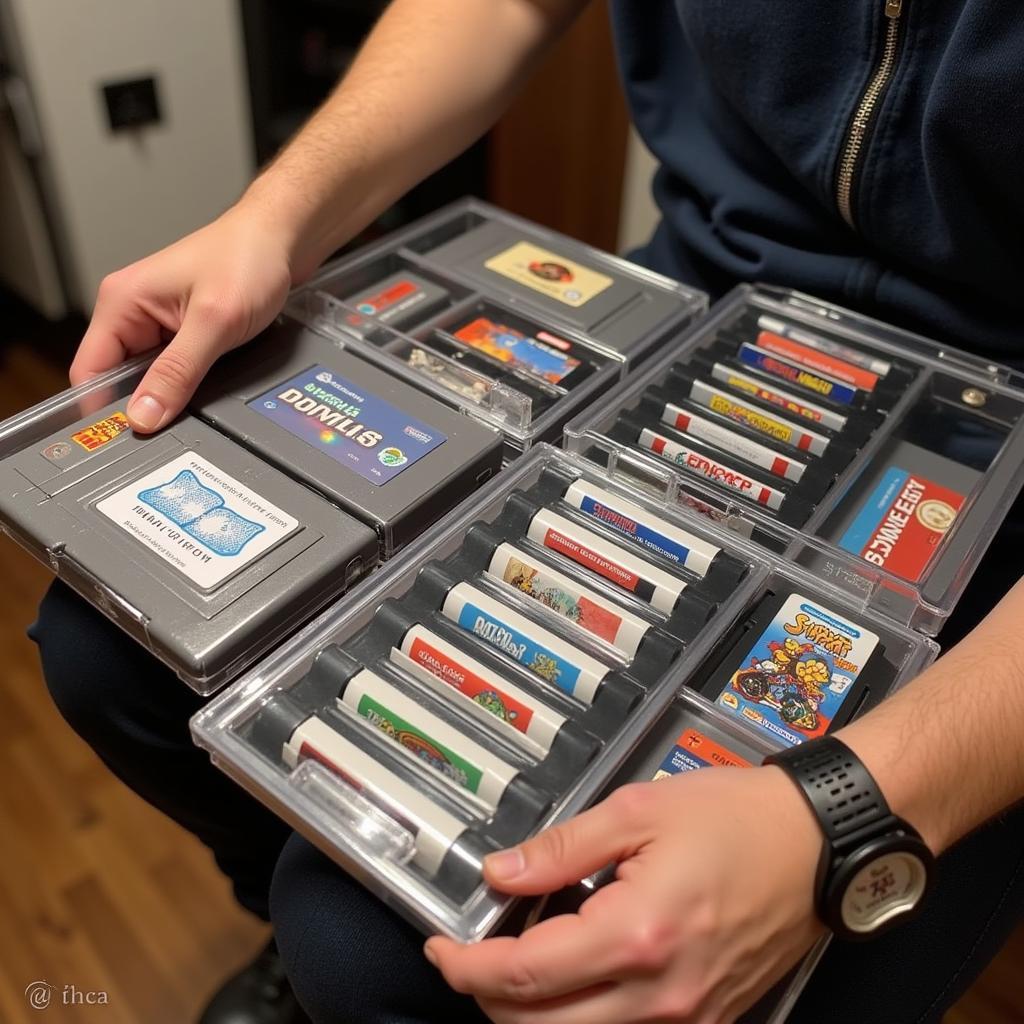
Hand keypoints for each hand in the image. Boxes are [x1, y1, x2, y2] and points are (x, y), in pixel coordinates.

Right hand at [70, 201, 295, 431]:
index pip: (89, 371)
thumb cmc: (248, 259)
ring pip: (150, 378)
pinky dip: (187, 384)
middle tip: (169, 430)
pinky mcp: (184, 331)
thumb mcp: (213, 323)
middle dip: (142, 405)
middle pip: (119, 379)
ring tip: (193, 405)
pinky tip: (205, 389)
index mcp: (121, 302)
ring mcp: (159, 322)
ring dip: (169, 395)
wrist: (282, 240)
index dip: (103, 408)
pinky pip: (175, 369)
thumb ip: (177, 373)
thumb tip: (144, 416)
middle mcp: (133, 312)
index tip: (126, 438)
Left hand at [427, 767, 825, 1023]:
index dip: (467, 968)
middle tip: (471, 957)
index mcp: (637, 934)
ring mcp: (688, 1018)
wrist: (817, 843)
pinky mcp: (708, 1021)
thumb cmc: (738, 818)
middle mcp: (661, 994)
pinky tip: (576, 977)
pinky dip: (584, 1018)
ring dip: (534, 1015)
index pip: (524, 976)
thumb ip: (562, 847)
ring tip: (517, 966)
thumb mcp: (639, 811)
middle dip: (488, 999)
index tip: (441, 949)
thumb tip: (503, 872)